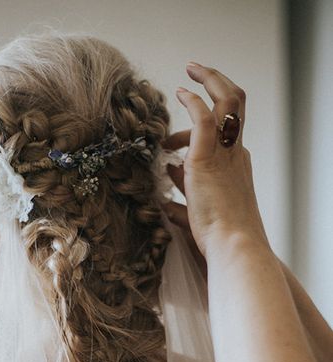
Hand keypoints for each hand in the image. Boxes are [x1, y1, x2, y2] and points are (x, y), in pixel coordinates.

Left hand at [162, 63, 266, 257]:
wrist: (233, 246)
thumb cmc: (218, 238)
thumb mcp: (197, 213)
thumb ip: (183, 198)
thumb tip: (168, 187)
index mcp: (235, 168)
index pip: (222, 135)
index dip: (194, 133)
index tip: (171, 146)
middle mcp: (235, 155)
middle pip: (236, 106)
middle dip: (217, 83)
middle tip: (196, 71)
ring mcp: (225, 154)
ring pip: (228, 101)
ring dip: (210, 79)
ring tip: (189, 73)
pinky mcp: (208, 158)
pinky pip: (204, 117)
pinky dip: (193, 100)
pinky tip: (180, 92)